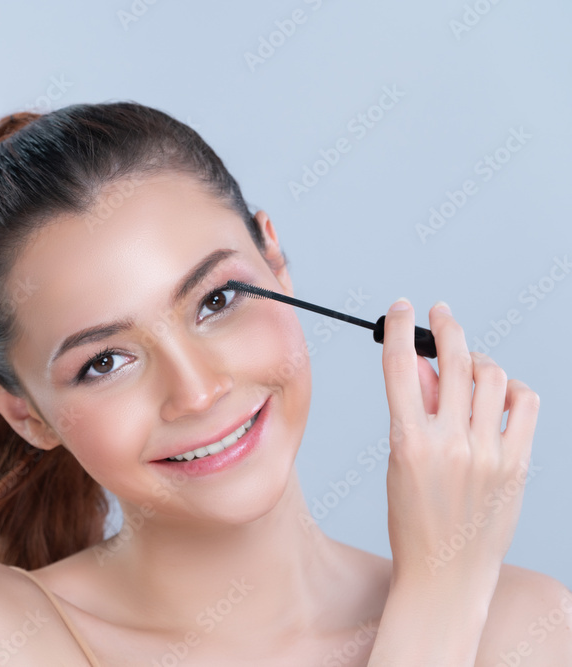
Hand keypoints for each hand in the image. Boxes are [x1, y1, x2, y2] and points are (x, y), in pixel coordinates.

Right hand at [379, 298, 539, 592]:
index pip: (400, 368)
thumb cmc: (415, 520)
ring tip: (470, 367)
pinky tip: (500, 394)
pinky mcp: (517, 464)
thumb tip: (418, 364)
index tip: (402, 308)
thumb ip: (411, 410)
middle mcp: (451, 444)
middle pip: (454, 361)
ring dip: (478, 361)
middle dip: (446, 327)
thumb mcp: (399, 462)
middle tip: (441, 314)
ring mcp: (488, 454)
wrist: (447, 572)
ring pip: (492, 377)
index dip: (399, 329)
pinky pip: (524, 405)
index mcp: (408, 442)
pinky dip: (512, 389)